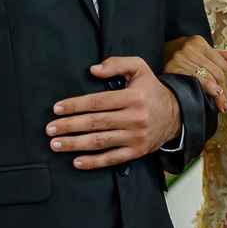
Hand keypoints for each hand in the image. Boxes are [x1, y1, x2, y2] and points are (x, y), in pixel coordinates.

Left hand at [47, 57, 180, 169]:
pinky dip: (93, 162)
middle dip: (69, 126)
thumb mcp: (139, 68)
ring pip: (100, 142)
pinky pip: (112, 159)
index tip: (57, 108)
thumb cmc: (151, 89)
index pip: (98, 102)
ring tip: (56, 144)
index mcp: (133, 97)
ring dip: (75, 144)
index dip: (75, 105)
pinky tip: (76, 161)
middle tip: (50, 129)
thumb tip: (93, 70)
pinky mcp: (137, 152)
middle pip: (95, 123)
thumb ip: (116, 64)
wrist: (176, 115)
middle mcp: (134, 118)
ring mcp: (135, 137)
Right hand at [163, 36, 226, 113]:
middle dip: (225, 91)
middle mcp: (191, 47)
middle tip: (225, 106)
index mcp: (199, 42)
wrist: (150, 63)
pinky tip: (214, 96)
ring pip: (209, 77)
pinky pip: (197, 80)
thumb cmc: (177, 61)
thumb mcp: (198, 55)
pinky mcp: (173, 68)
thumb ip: (219, 57)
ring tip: (221, 107)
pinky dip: (208, 89)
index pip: (222, 63)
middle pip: (217, 72)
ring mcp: (181, 57)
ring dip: (218, 95)